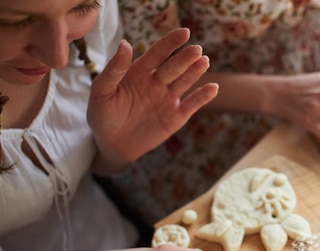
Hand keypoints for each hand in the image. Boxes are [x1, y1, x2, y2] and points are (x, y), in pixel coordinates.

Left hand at [88, 28, 218, 174]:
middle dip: (185, 58)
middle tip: (196, 50)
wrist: (112, 144)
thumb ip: (114, 69)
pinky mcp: (176, 117)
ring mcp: (168, 99)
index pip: (158, 53)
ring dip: (195, 72)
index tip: (184, 32)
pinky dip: (203, 96)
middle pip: (174, 67)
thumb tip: (125, 44)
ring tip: (204, 61)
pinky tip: (213, 88)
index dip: (170, 43)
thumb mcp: (102, 91)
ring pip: (185, 82)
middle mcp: (157, 82)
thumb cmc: (103, 115)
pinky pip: (192, 104)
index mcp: (139, 72)